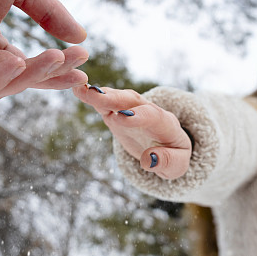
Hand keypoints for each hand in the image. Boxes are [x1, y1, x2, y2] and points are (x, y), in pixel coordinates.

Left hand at [0, 0, 87, 100]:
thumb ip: (49, 14)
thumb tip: (81, 38)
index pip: (22, 69)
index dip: (50, 73)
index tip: (82, 71)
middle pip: (9, 83)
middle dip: (44, 77)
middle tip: (75, 68)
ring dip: (23, 78)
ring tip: (54, 59)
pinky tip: (17, 62)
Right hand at [72, 85, 191, 179]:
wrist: (168, 147)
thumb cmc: (174, 156)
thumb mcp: (178, 165)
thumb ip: (168, 162)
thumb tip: (149, 159)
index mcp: (166, 123)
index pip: (153, 116)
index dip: (138, 116)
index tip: (121, 118)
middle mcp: (148, 111)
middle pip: (133, 101)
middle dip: (115, 98)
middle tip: (96, 95)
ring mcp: (132, 110)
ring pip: (118, 99)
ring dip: (100, 94)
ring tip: (81, 90)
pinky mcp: (117, 114)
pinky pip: (106, 104)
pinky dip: (93, 97)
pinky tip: (78, 90)